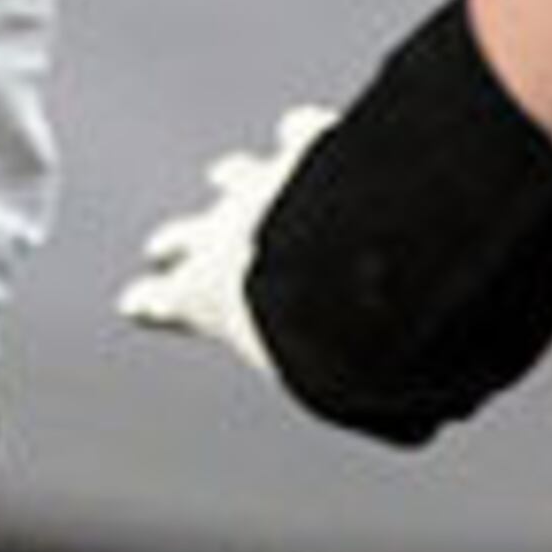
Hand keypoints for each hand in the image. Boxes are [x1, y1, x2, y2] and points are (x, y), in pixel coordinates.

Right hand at [118, 104, 338, 375]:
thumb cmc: (319, 335)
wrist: (334, 263)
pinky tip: (302, 131)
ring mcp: (259, 188)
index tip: (134, 304)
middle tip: (162, 244)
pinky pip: (298, 137)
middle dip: (177, 240)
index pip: (164, 303)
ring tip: (226, 176)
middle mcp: (218, 235)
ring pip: (236, 179)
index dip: (151, 305)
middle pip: (186, 235)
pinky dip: (301, 137)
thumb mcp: (336, 384)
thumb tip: (417, 421)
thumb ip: (365, 396)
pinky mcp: (303, 152)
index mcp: (202, 296)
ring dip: (233, 181)